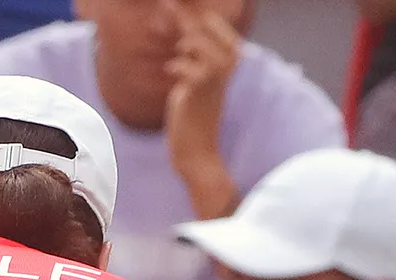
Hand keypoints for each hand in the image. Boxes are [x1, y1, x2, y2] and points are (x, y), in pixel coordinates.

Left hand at [163, 5, 240, 210]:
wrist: (197, 150)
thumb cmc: (193, 113)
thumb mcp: (193, 77)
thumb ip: (191, 51)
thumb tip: (182, 25)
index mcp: (229, 59)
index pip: (216, 23)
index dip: (197, 12)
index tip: (175, 3)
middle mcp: (227, 66)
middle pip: (206, 27)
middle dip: (184, 14)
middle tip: (166, 2)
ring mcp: (215, 77)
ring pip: (197, 43)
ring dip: (184, 44)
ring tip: (178, 52)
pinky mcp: (199, 90)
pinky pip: (186, 66)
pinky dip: (177, 66)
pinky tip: (172, 71)